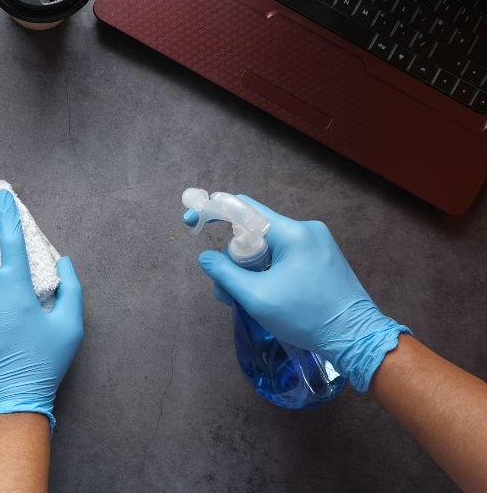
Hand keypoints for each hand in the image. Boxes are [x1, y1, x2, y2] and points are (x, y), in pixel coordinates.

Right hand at [185, 195, 410, 391]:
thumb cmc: (306, 317)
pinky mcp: (323, 258)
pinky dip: (269, 271)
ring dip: (251, 268)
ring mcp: (318, 243)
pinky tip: (266, 295)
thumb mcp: (257, 297)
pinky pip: (285, 255)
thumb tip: (205, 258)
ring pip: (269, 246)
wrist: (356, 338)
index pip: (244, 208)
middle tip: (226, 291)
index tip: (191, 221)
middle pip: (254, 232)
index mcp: (292, 233)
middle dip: (234, 258)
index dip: (212, 211)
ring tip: (246, 300)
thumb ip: (225, 273)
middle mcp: (306, 230)